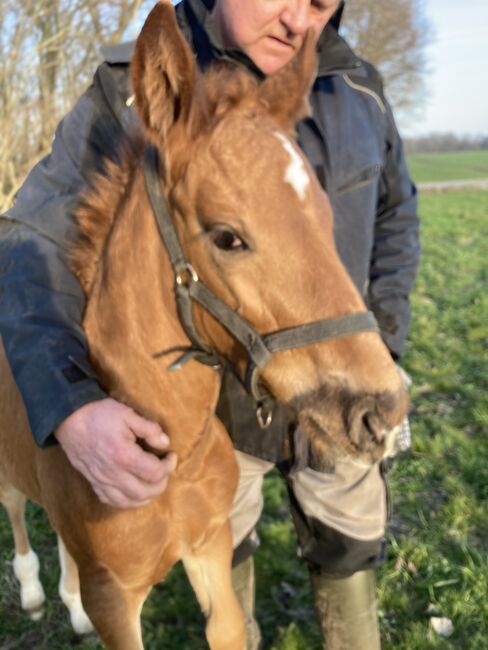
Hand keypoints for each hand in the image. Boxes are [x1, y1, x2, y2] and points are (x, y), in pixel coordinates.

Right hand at [54, 398, 176, 507]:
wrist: (69, 419)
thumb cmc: (99, 414)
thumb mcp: (128, 414)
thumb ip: (150, 429)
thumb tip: (165, 444)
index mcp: (123, 456)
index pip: (155, 473)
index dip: (169, 466)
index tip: (170, 455)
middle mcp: (112, 474)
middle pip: (145, 493)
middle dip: (161, 483)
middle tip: (165, 469)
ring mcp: (101, 481)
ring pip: (128, 502)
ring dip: (146, 496)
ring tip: (153, 482)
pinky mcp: (93, 482)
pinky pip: (112, 501)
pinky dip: (127, 500)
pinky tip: (134, 489)